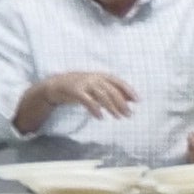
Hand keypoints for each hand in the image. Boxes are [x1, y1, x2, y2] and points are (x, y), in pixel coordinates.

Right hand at [24, 68, 139, 124]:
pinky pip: (87, 100)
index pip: (118, 81)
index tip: (137, 100)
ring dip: (111, 107)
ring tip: (118, 117)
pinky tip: (100, 117)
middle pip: (112, 90)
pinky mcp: (75, 91)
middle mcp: (94, 77)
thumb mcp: (97, 88)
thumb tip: (130, 100)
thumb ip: (112, 92)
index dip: (129, 90)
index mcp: (101, 75)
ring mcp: (84, 83)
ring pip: (102, 95)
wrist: (56, 85)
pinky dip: (95, 109)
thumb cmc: (81, 87)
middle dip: (122, 103)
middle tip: (129, 114)